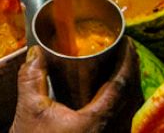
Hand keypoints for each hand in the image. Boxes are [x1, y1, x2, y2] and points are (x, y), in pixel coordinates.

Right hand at [10, 39, 141, 132]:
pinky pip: (123, 121)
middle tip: (122, 49)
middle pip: (133, 95)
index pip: (123, 83)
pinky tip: (107, 97)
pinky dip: (120, 103)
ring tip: (116, 68)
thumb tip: (35, 54)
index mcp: (100, 121)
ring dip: (126, 87)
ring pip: (130, 110)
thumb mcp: (30, 111)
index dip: (127, 59)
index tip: (127, 41)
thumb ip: (33, 78)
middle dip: (129, 70)